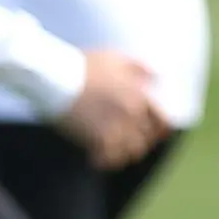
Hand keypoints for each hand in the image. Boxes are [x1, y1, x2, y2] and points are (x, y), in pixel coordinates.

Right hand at [58, 50, 167, 169]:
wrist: (55, 77)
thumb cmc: (84, 66)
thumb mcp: (115, 58)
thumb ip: (138, 67)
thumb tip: (156, 76)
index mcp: (139, 95)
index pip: (162, 121)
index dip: (160, 130)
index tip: (156, 134)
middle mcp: (132, 114)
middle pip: (146, 139)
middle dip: (141, 142)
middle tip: (130, 143)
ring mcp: (116, 128)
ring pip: (131, 152)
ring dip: (125, 152)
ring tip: (115, 152)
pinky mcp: (97, 140)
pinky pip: (110, 159)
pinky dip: (106, 161)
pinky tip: (97, 158)